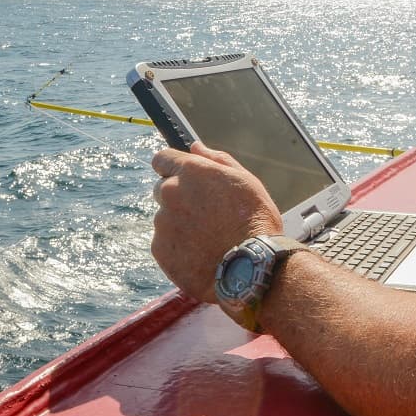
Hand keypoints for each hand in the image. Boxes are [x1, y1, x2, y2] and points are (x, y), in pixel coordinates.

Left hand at [151, 141, 283, 302]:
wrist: (251, 268)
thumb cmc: (255, 220)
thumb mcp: (245, 181)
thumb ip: (216, 159)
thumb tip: (195, 147)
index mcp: (190, 172)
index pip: (161, 159)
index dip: (172, 168)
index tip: (184, 179)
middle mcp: (170, 193)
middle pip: (162, 190)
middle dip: (178, 198)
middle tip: (205, 214)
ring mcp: (162, 223)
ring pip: (165, 219)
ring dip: (179, 224)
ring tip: (209, 239)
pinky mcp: (160, 250)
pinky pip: (164, 244)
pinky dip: (178, 248)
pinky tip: (202, 254)